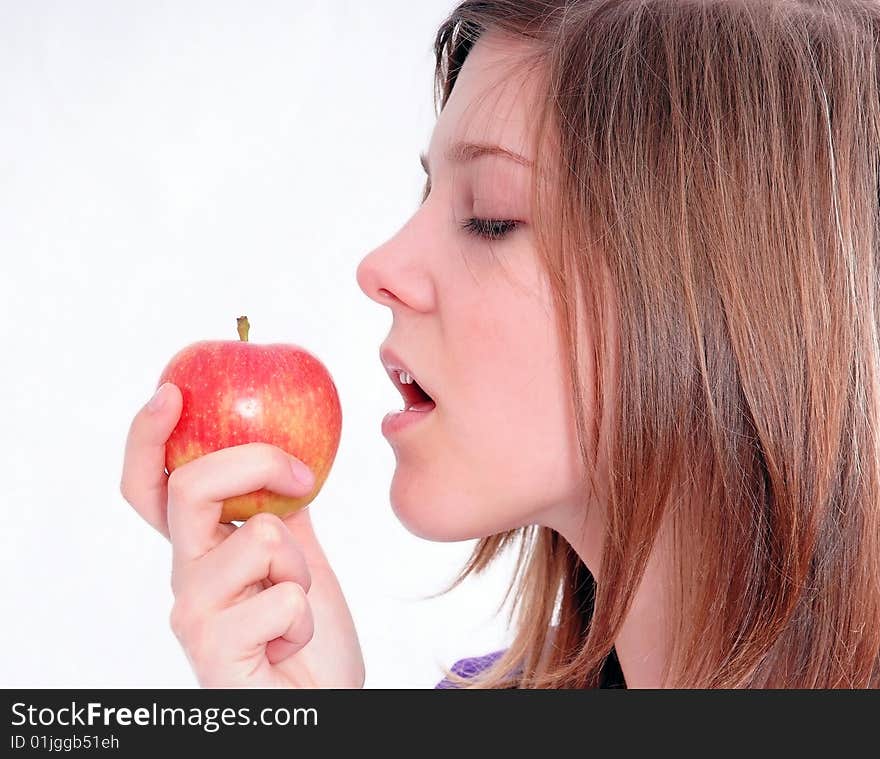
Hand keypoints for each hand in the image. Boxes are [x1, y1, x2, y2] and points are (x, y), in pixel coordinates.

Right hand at [120, 382, 364, 687]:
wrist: (322, 703)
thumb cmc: (305, 634)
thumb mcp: (295, 558)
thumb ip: (279, 512)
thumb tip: (287, 453)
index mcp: (199, 550)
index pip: (152, 487)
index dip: (149, 438)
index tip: (172, 392)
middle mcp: (185, 579)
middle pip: (189, 488)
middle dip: (254, 462)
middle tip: (301, 477)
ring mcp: (194, 618)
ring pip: (258, 538)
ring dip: (300, 565)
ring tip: (294, 602)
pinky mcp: (215, 654)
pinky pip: (282, 597)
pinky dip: (303, 616)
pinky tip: (289, 644)